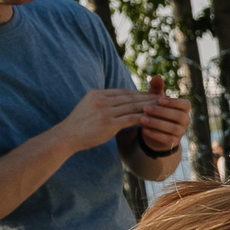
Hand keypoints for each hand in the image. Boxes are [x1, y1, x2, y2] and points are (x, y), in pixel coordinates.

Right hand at [57, 84, 184, 154]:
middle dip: (147, 97)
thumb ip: (102, 103)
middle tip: (163, 98)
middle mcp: (101, 100)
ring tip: (162, 108)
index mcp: (97, 94)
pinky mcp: (108, 123)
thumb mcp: (89, 107)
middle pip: (130, 97)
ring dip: (149, 107)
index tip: (151, 94)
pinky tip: (154, 120)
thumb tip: (116, 101)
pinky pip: (131, 119)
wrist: (66, 137)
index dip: (138, 93)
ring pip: (132, 107)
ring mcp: (104, 111)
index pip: (123, 92)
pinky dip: (143, 118)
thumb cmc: (79, 125)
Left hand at [125, 76, 189, 155]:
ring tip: (141, 119)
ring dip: (157, 123)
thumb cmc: (156, 111)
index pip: (185, 104)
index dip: (173, 102)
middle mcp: (186, 121)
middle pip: (179, 116)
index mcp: (184, 109)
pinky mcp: (173, 143)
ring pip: (173, 128)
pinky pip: (167, 139)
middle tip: (145, 108)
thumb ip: (157, 89)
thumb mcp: (155, 100)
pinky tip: (143, 129)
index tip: (159, 99)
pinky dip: (155, 134)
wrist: (155, 132)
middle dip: (162, 112)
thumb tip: (156, 76)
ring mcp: (181, 132)